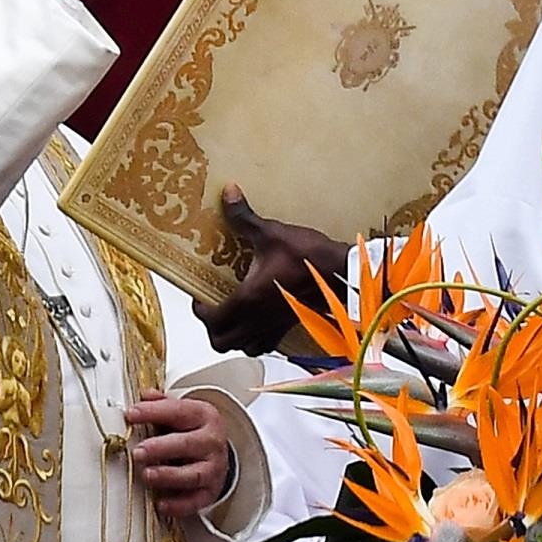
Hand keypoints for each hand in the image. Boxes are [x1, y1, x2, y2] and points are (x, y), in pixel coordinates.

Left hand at [126, 390, 229, 520]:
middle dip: (160, 448)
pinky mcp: (210, 492)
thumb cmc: (193, 431)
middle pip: (187, 444)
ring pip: (192, 474)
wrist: (218, 453)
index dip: (153, 412)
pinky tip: (161, 503)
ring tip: (147, 475)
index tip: (131, 414)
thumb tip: (146, 395)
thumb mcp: (182, 412)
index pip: (178, 411)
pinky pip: (195, 501)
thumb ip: (162, 404)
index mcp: (204, 416)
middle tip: (138, 451)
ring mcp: (213, 468)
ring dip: (168, 476)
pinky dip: (178, 505)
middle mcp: (212, 442)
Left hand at [191, 185, 352, 354]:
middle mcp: (258, 320)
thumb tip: (229, 193)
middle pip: (222, 341)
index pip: (212, 319)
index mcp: (248, 300)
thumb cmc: (309, 258)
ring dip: (233, 337)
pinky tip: (259, 321)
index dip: (200, 310)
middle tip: (212, 308)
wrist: (343, 274)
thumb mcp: (272, 233)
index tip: (199, 296)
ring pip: (244, 347)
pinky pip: (266, 344)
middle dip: (212, 328)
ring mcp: (274, 327)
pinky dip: (256, 339)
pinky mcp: (290, 327)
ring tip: (233, 317)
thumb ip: (245, 217)